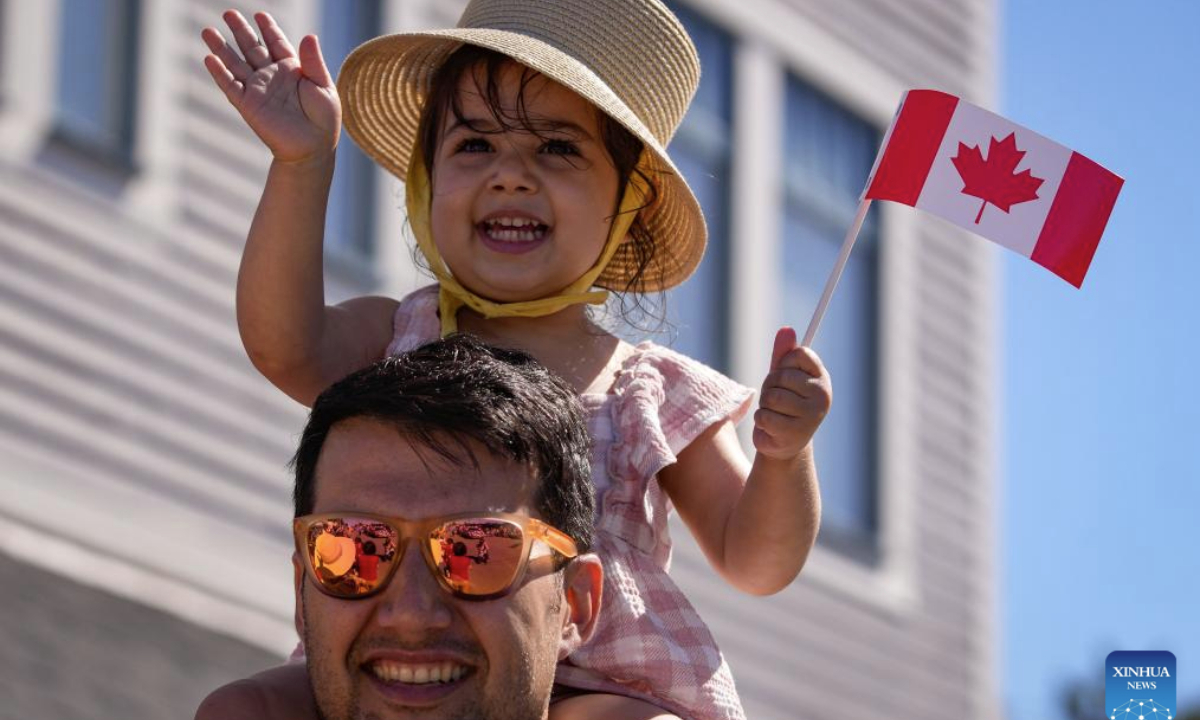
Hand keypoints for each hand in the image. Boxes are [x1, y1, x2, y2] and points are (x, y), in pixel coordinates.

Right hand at [201, 10, 340, 163]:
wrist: (312, 147)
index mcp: (291, 69)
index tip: (260, 14)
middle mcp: (271, 76)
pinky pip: (230, 86)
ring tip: (208, 30)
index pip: (276, 43)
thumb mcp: (323, 87)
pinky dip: (220, 73)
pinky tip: (209, 58)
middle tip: (228, 13)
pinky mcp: (248, 104)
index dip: (268, 29)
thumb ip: (313, 62)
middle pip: (252, 48)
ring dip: (221, 47)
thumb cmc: (323, 119)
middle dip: (240, 31)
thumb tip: (309, 35)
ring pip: (235, 63)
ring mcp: (258, 89)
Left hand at [752, 327, 832, 459]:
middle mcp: (822, 396)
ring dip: (765, 406)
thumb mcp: (783, 378)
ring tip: (775, 414)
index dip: (783, 364)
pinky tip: (772, 428)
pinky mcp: (795, 433)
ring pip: (771, 397)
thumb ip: (783, 355)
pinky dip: (761, 421)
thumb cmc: (784, 405)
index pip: (798, 354)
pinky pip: (764, 416)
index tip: (785, 378)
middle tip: (777, 402)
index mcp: (822, 378)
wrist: (786, 444)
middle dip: (770, 388)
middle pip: (780, 377)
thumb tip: (786, 329)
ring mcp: (811, 416)